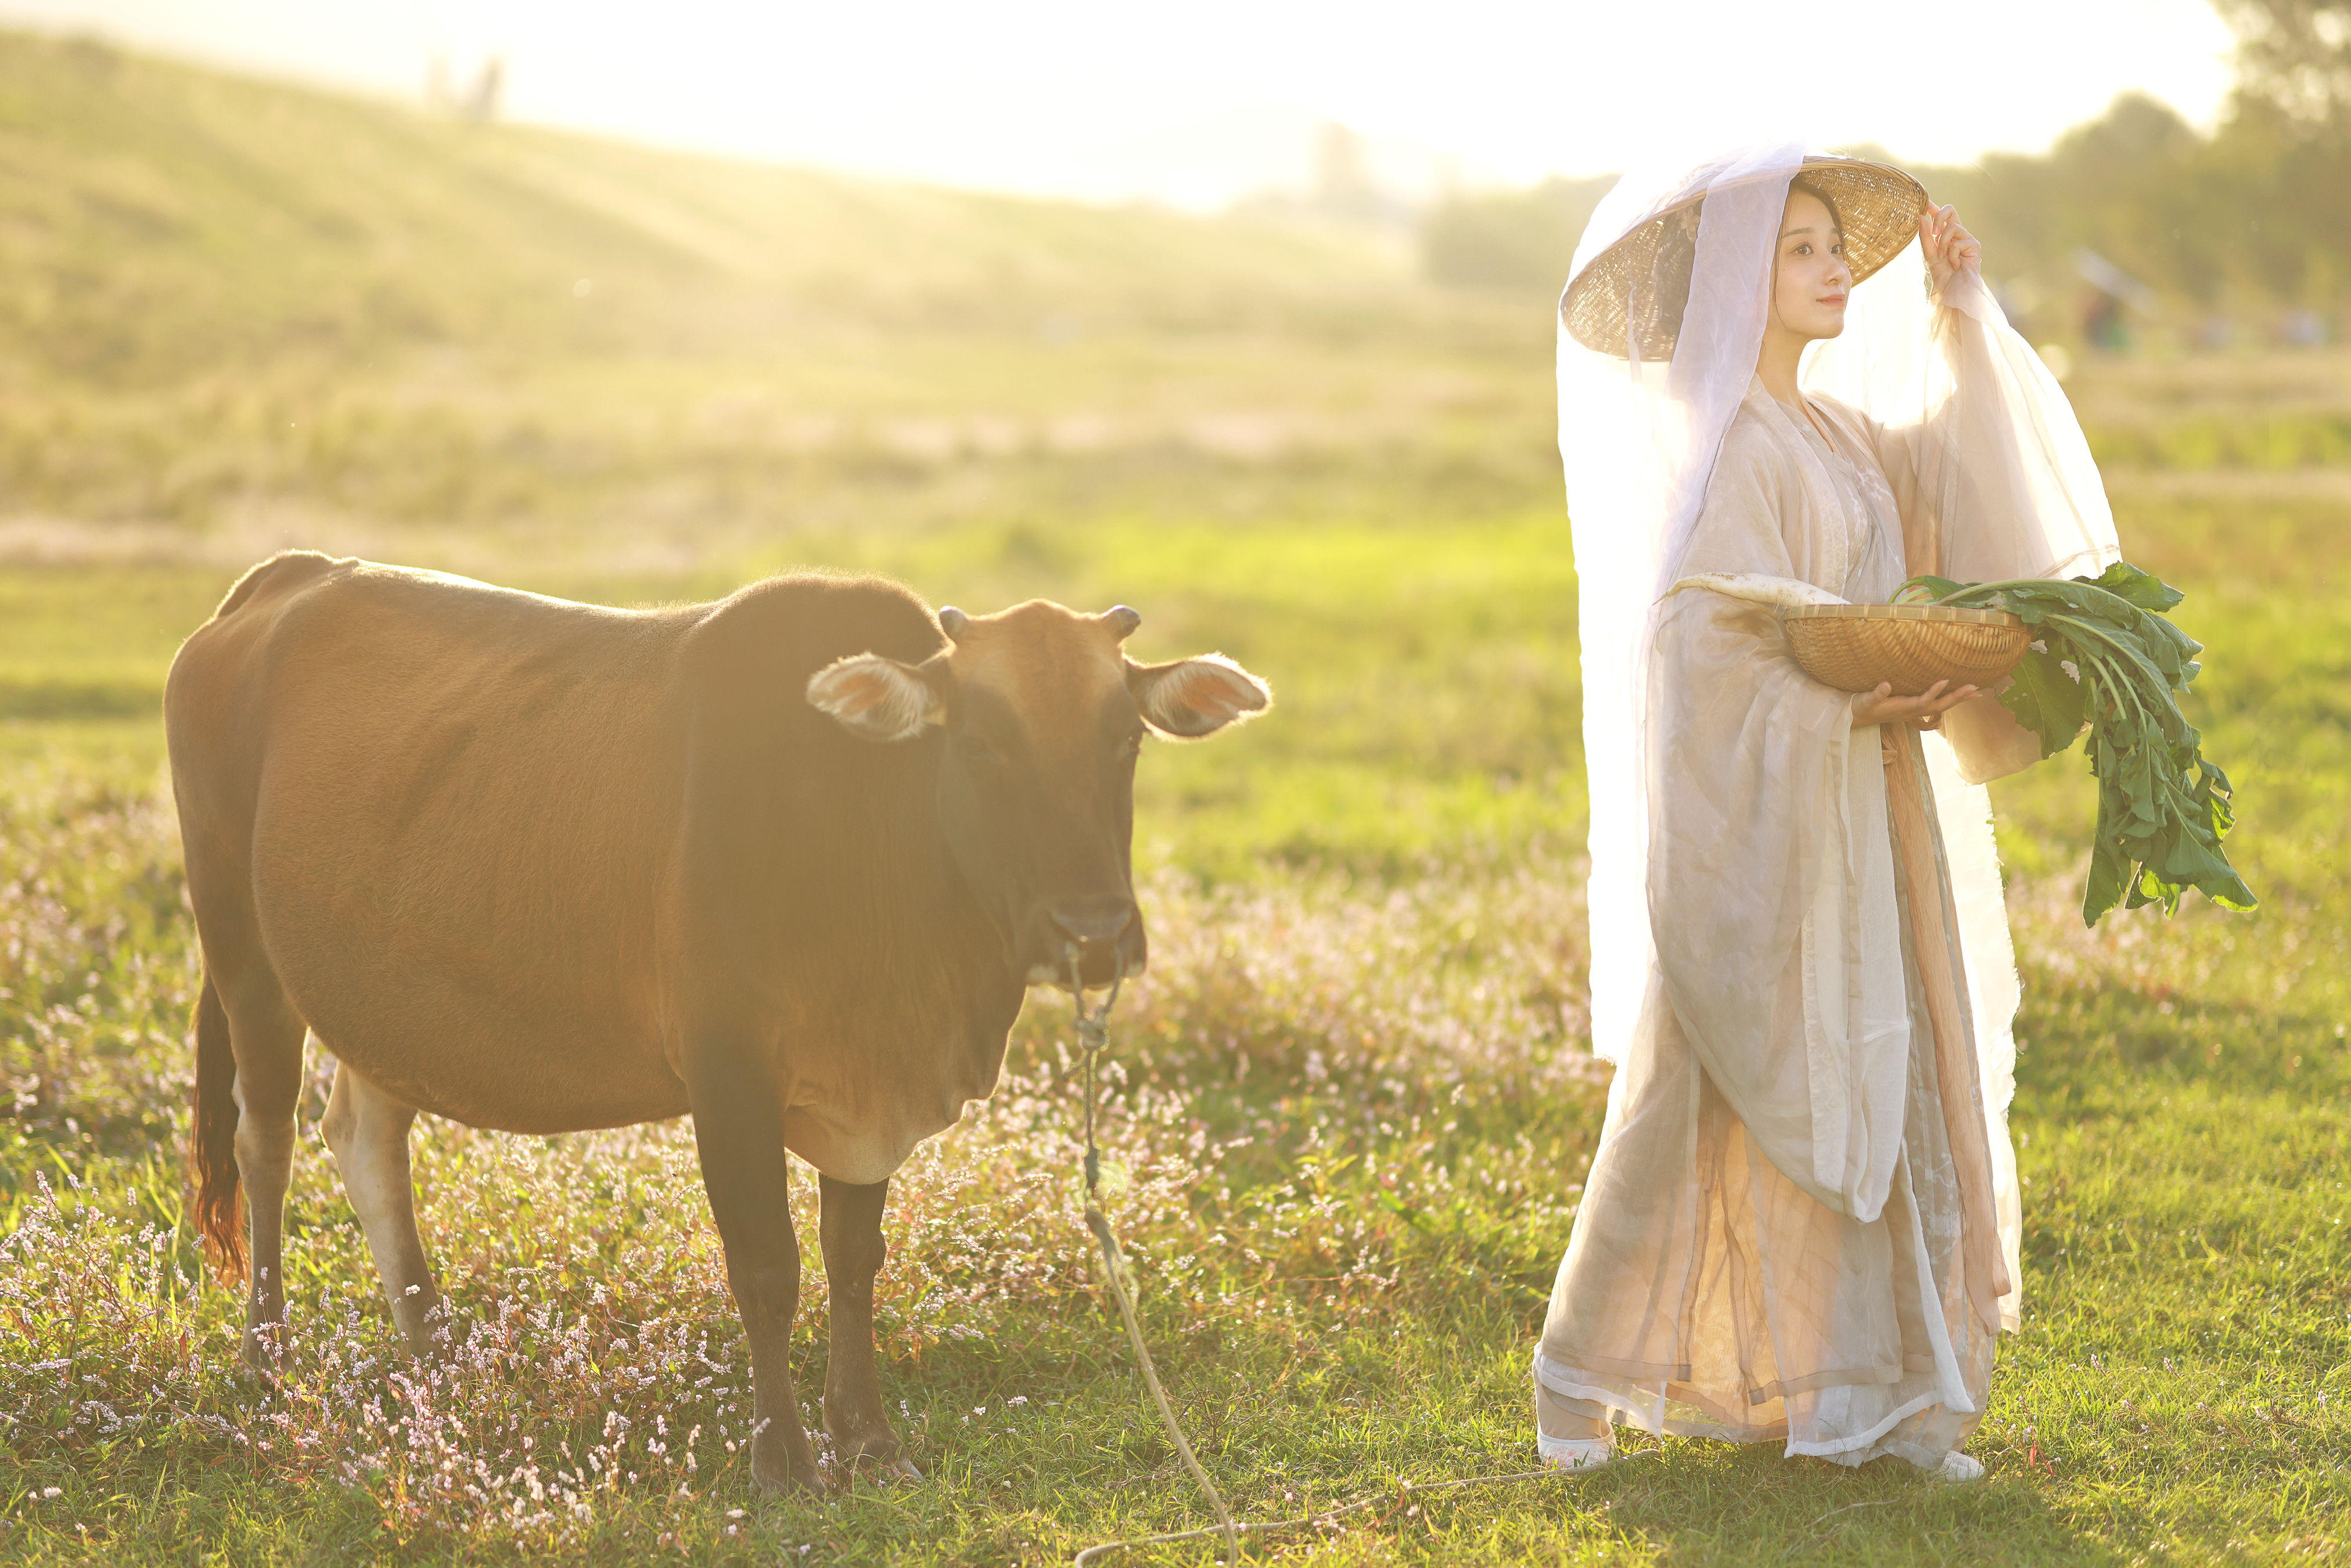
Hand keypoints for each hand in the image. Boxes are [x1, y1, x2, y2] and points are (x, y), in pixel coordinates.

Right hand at [1852, 679, 1976, 729]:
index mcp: (1903, 708)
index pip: (1922, 701)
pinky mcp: (1915, 707)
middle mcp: (1913, 711)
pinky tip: (1960, 694)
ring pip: (1941, 706)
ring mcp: (1916, 710)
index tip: (1946, 680)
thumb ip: (1876, 693)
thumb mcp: (1866, 700)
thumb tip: (1885, 685)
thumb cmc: (1863, 706)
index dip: (1934, 692)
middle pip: (1939, 706)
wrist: (1861, 717)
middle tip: (1974, 688)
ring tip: (1976, 692)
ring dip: (1959, 699)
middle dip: (1957, 697)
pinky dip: (1950, 699)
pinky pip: (1937, 704)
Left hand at [1919, 204, 1980, 295]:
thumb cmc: (1942, 273)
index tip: (1923, 200)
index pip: (1940, 214)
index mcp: (1945, 233)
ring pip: (1952, 226)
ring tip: (1943, 257)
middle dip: (1939, 216)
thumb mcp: (1929, 253)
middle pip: (1951, 210)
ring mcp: (1967, 238)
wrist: (1952, 289)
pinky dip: (1952, 255)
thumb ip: (1925, 235)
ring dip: (1943, 243)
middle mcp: (1957, 233)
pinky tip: (1955, 264)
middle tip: (1933, 232)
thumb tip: (1920, 216)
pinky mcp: (1974, 245)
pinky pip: (1957, 242)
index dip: (1932, 206)